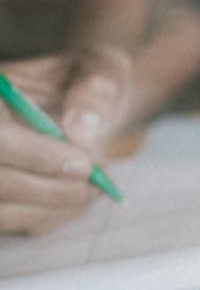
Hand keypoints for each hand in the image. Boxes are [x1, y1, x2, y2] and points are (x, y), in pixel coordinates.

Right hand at [0, 45, 132, 233]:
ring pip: (1, 210)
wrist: (79, 98)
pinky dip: (49, 215)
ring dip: (53, 207)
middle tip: (98, 185)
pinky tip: (80, 197)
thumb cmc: (87, 80)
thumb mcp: (100, 68)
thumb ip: (95, 90)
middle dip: (50, 190)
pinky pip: (12, 221)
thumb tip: (81, 130)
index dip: (36, 155)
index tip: (84, 165)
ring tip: (96, 188)